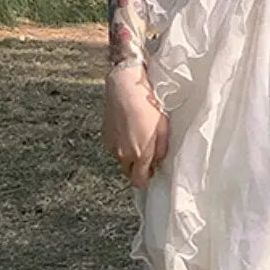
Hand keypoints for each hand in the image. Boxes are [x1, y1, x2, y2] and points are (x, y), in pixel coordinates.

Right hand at [101, 63, 169, 186]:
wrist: (125, 89)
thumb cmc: (147, 106)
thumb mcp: (163, 129)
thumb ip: (161, 150)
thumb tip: (157, 161)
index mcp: (140, 154)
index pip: (139, 180)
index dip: (146, 178)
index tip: (150, 172)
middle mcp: (124, 154)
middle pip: (129, 172)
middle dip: (137, 167)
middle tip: (146, 155)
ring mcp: (112, 146)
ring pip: (121, 159)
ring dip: (128, 154)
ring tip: (137, 137)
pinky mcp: (105, 136)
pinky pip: (114, 147)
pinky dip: (120, 143)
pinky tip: (127, 130)